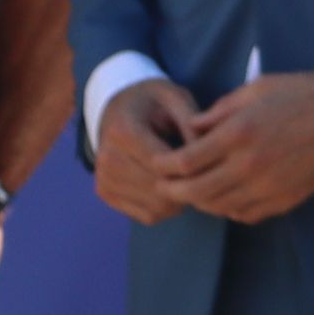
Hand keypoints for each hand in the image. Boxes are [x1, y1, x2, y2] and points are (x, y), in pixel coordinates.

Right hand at [93, 78, 199, 226]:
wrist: (117, 108)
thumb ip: (193, 124)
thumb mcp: (175, 99)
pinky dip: (166, 207)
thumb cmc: (152, 103)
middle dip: (188, 185)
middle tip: (204, 173)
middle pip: (159, 190)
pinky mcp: (106, 193)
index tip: (209, 161)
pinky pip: (148, 215)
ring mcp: (104, 178)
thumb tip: (208, 156)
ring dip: (179, 199)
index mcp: (122, 130)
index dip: (191, 168)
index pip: (161, 164)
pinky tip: (171, 185)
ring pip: (157, 208)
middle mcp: (106, 158)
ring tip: (188, 177)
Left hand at [164, 73, 313, 225]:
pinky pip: (243, 214)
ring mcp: (266, 188)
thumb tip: (192, 129)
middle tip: (162, 185)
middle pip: (196, 191)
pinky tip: (221, 197)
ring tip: (188, 191)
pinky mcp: (282, 201)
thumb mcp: (254, 90)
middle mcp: (249, 165)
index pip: (187, 161)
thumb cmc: (299, 96)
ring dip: (198, 201)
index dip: (165, 165)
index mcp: (239, 134)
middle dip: (172, 190)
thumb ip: (218, 112)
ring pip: (217, 206)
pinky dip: (225, 208)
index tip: (157, 163)